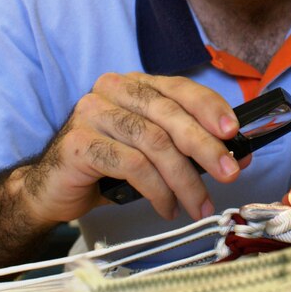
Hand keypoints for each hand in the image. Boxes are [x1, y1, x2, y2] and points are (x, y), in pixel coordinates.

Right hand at [9, 72, 243, 225]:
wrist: (52, 188)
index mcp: (134, 84)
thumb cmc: (109, 166)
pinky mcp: (79, 143)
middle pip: (168, 114)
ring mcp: (92, 113)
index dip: (209, 107)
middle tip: (228, 173)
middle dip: (205, 146)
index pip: (179, 87)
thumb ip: (188, 145)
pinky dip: (156, 190)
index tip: (233, 132)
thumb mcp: (153, 149)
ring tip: (199, 205)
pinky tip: (168, 208)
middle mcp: (112, 90)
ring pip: (153, 142)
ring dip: (184, 179)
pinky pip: (131, 165)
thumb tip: (238, 156)